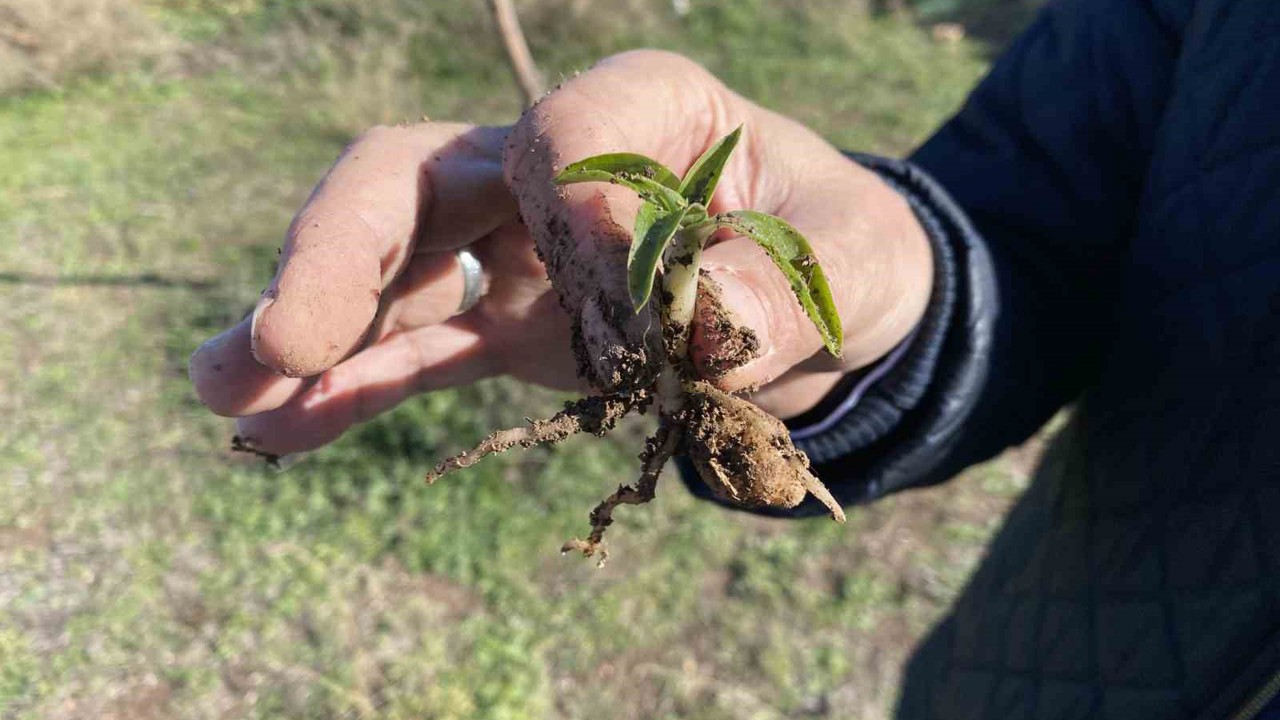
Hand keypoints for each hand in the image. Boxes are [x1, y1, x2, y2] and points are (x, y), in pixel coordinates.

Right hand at [189, 50, 932, 455]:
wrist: (833, 308)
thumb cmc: (844, 256)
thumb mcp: (852, 263)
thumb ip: (787, 289)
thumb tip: (701, 331)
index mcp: (649, 113)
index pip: (568, 131)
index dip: (577, 211)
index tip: (625, 295)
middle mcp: (560, 164)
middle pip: (420, 174)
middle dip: (345, 250)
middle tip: (287, 336)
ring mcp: (519, 245)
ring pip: (390, 260)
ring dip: (312, 324)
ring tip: (226, 391)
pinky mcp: (512, 322)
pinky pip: (420, 346)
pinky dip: (354, 384)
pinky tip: (280, 429)